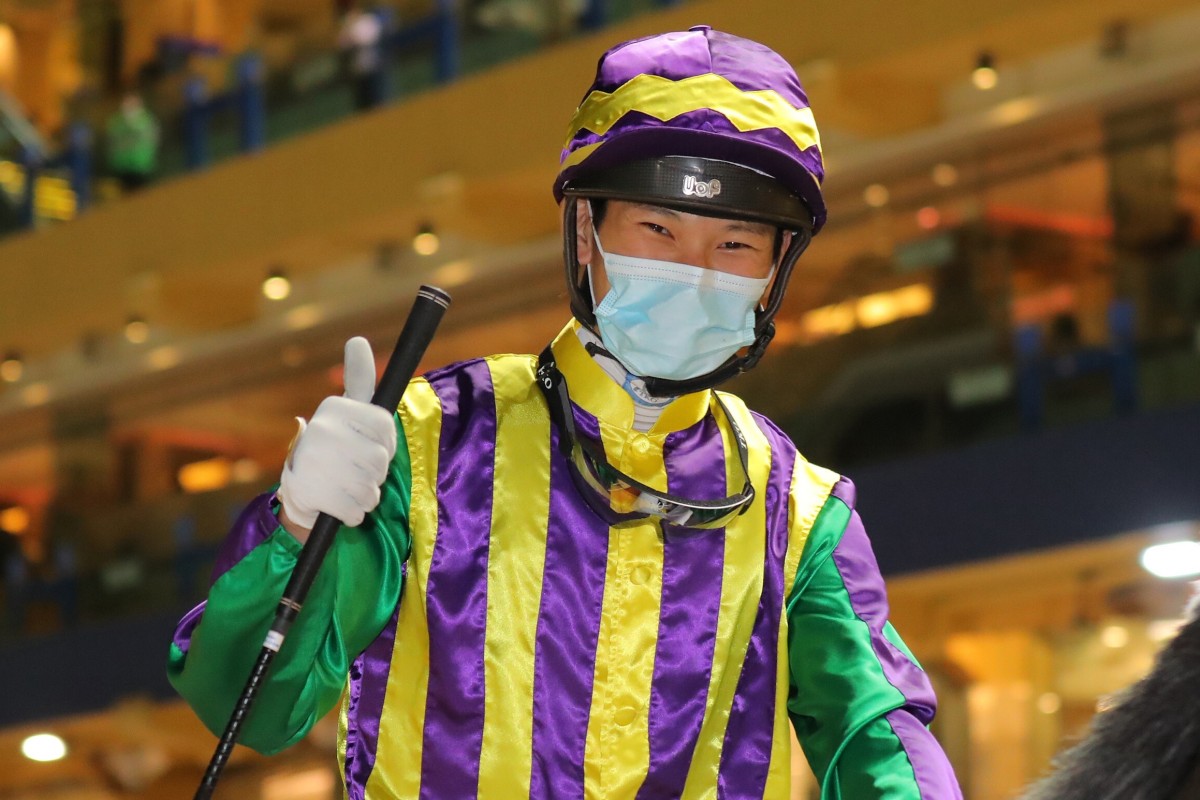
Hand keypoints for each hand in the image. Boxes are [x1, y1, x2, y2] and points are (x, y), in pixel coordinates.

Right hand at [277, 337, 396, 538]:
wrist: (298, 489)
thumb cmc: (334, 447)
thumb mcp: (347, 412)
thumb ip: (359, 380)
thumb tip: (357, 340)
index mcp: (334, 408)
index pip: (386, 427)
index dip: (386, 443)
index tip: (371, 445)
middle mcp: (322, 430)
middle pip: (381, 459)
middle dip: (375, 472)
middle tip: (354, 469)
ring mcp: (315, 461)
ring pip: (371, 487)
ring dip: (366, 495)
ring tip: (347, 487)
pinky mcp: (311, 493)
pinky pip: (356, 510)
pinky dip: (353, 513)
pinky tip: (338, 503)